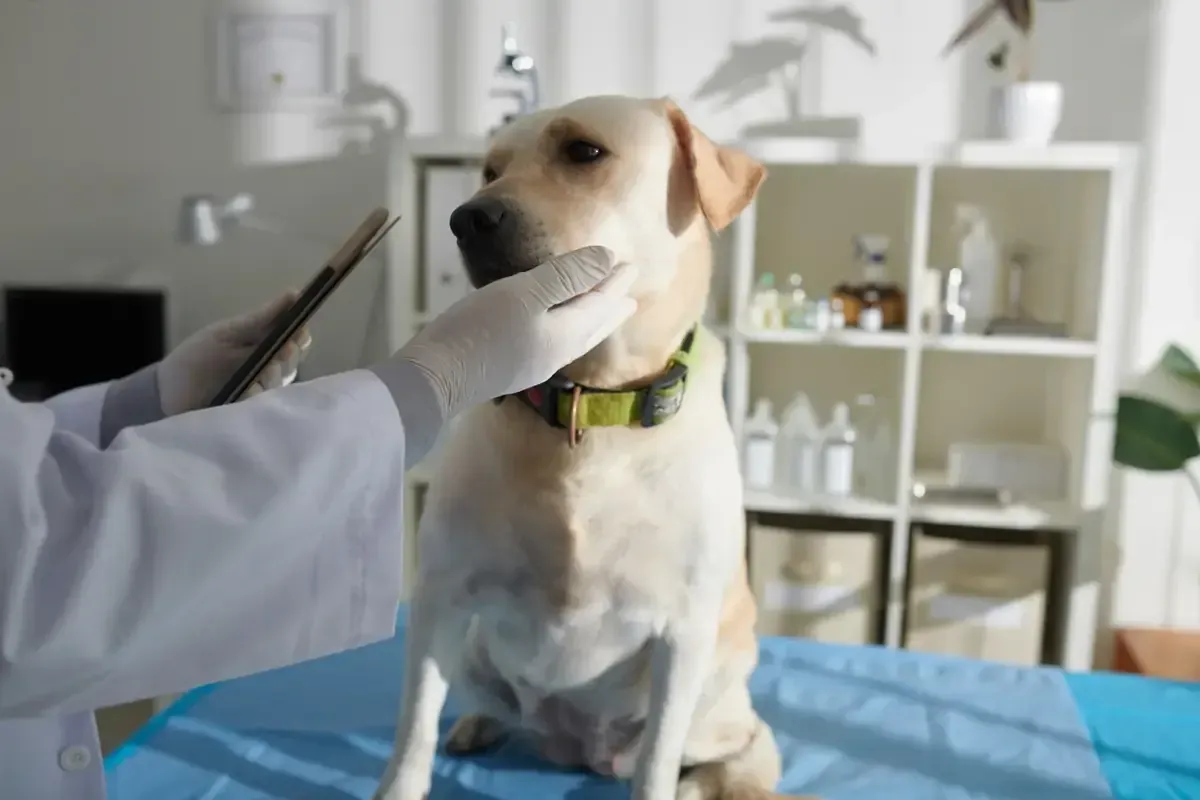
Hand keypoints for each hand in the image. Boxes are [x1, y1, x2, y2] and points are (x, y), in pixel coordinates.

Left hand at [157, 292, 312, 414]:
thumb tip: (295, 293)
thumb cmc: (198, 357)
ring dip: (270, 376)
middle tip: (273, 355)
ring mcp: (263, 391)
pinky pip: (268, 404)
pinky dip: (258, 396)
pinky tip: (245, 393)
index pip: (297, 338)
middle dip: (287, 355)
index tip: (295, 334)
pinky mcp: (254, 413)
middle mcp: (269, 367)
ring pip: (283, 381)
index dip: (300, 335)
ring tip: (252, 376)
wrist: (168, 392)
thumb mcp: (229, 332)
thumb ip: (263, 317)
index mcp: (264, 344)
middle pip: (295, 360)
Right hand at [397, 246, 637, 417]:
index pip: (598, 303)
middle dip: (611, 307)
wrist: (434, 378)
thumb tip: (607, 260)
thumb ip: (568, 276)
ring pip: (576, 339)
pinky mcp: (513, 369)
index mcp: (566, 333)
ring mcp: (534, 365)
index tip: (629, 265)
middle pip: (593, 326)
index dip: (613, 282)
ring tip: (604, 314)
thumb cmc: (480, 329)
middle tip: (630, 299)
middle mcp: (557, 353)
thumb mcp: (526, 293)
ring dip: (594, 322)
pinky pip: (557, 344)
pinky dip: (570, 330)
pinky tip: (556, 330)